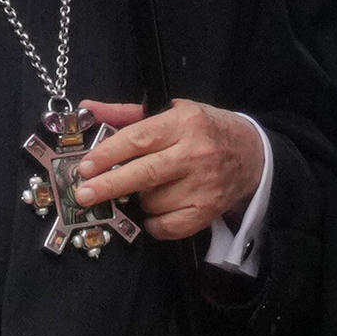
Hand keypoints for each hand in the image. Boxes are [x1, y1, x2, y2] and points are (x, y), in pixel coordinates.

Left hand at [66, 98, 266, 240]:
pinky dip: (155, 223)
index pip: (138, 139)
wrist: (253, 154)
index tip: (85, 167)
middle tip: (83, 194)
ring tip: (149, 188)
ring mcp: (204, 184)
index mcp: (183, 123)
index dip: (108, 154)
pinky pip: (169, 226)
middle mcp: (195, 153)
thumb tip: (87, 109)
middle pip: (144, 173)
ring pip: (153, 201)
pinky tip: (156, 211)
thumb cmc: (205, 130)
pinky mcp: (208, 210)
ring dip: (140, 200)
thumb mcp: (172, 112)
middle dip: (108, 186)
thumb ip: (127, 114)